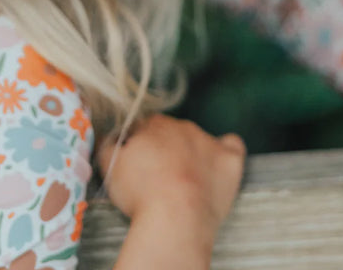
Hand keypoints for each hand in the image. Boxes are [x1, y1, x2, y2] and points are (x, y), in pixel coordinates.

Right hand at [96, 113, 245, 228]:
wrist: (175, 217)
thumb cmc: (140, 193)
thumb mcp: (110, 166)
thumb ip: (109, 145)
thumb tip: (112, 139)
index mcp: (153, 125)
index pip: (146, 128)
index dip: (141, 147)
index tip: (139, 165)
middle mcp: (182, 126)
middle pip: (173, 133)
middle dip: (166, 150)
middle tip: (159, 177)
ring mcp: (208, 142)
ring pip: (200, 140)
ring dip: (193, 153)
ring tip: (185, 181)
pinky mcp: (229, 160)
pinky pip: (232, 146)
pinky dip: (227, 152)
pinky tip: (220, 163)